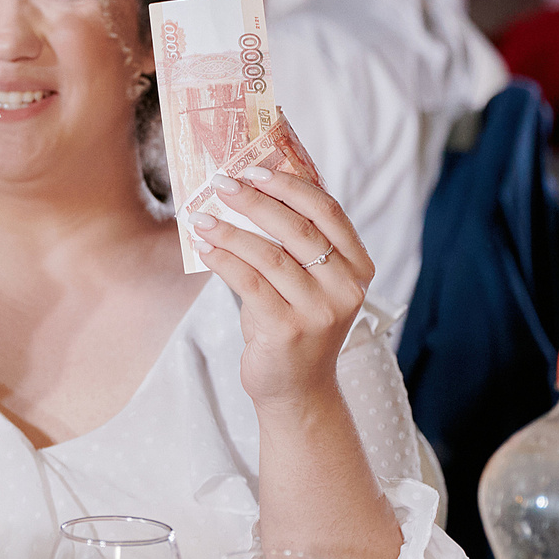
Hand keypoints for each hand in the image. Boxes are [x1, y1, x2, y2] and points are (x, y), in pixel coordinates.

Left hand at [192, 167, 373, 412]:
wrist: (297, 389)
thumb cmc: (294, 325)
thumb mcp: (305, 283)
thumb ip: (293, 245)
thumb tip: (249, 193)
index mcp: (358, 268)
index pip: (329, 213)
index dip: (292, 186)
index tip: (256, 169)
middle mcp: (346, 289)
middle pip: (298, 230)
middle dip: (255, 202)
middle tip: (221, 184)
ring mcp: (320, 311)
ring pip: (270, 256)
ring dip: (230, 231)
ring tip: (200, 216)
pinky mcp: (288, 330)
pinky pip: (249, 283)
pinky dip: (223, 260)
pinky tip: (204, 246)